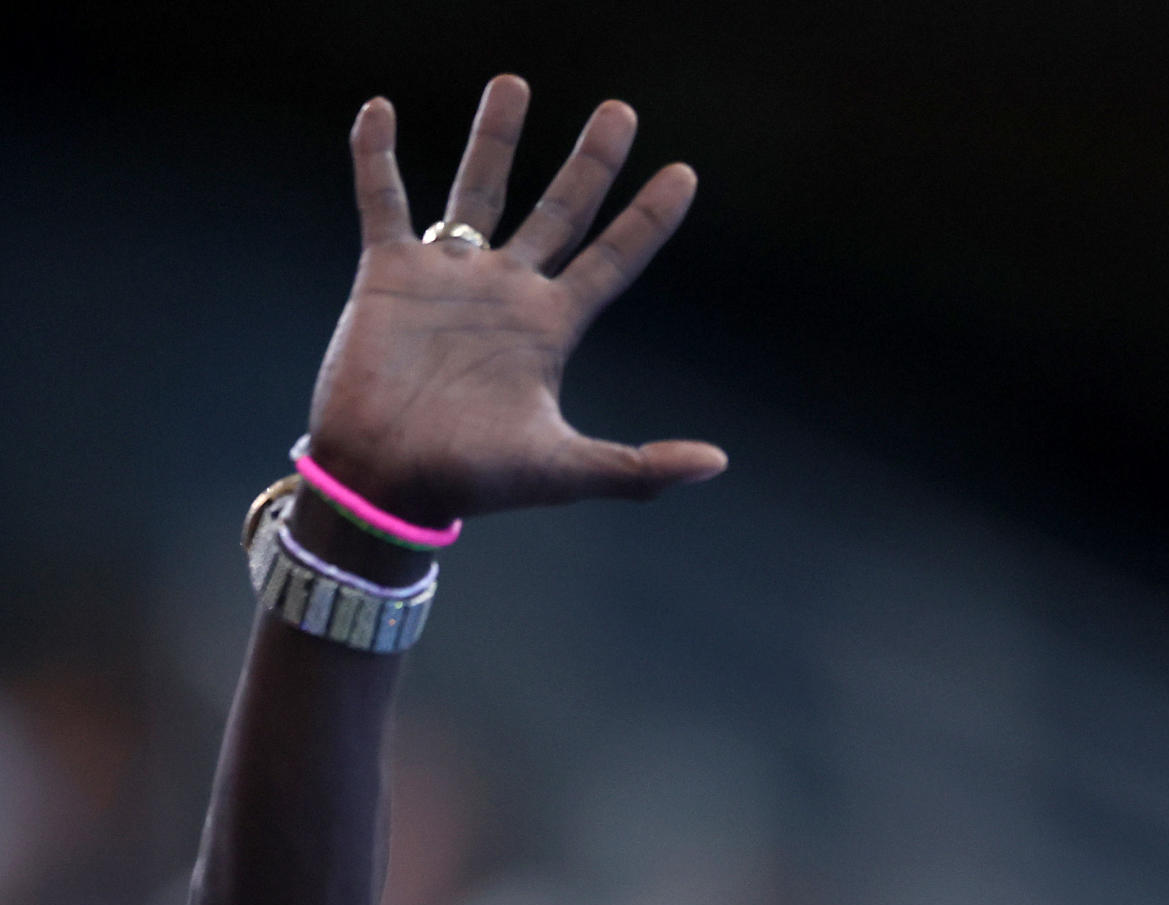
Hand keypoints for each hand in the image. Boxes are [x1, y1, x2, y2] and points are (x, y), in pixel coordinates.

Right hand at [305, 77, 727, 526]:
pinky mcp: (388, 275)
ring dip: (494, 138)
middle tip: (620, 111)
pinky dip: (376, 158)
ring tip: (514, 82)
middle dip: (590, 163)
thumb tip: (717, 464)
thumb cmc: (470, 481)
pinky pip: (383, 201)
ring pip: (478, 191)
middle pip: (559, 211)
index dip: (648, 220)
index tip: (684, 174)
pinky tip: (380, 111)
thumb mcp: (564, 471)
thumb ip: (639, 467)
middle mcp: (504, 294)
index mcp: (548, 329)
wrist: (384, 483)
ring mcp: (446, 280)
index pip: (612, 260)